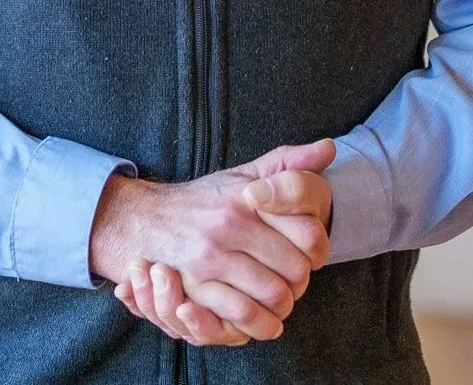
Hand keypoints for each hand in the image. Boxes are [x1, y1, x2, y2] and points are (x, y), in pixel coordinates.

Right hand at [106, 140, 336, 345]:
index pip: (308, 233)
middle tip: (297, 286)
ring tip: (282, 304)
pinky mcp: (192, 287)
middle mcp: (229, 226)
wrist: (143, 221)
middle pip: (293, 269)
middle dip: (302, 283)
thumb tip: (329, 148)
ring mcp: (209, 258)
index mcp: (247, 198)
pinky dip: (258, 324)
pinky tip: (263, 320)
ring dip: (283, 306)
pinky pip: (239, 314)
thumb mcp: (244, 174)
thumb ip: (288, 163)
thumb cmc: (203, 201)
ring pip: (270, 294)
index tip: (313, 257)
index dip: (318, 251)